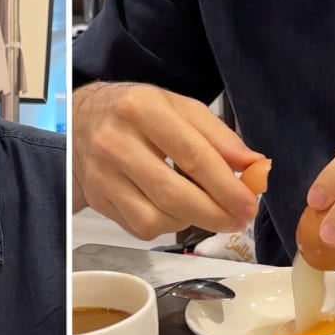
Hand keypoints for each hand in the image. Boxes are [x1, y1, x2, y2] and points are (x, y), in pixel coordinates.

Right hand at [72, 82, 264, 239]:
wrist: (78, 119)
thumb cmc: (136, 111)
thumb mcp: (177, 106)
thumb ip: (218, 135)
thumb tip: (255, 167)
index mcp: (141, 109)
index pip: (192, 154)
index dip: (226, 185)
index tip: (249, 203)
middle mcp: (115, 142)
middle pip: (174, 193)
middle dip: (214, 213)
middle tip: (238, 219)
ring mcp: (102, 175)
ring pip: (156, 218)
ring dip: (190, 221)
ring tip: (204, 208)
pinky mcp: (96, 199)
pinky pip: (140, 228)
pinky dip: (165, 225)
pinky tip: (172, 209)